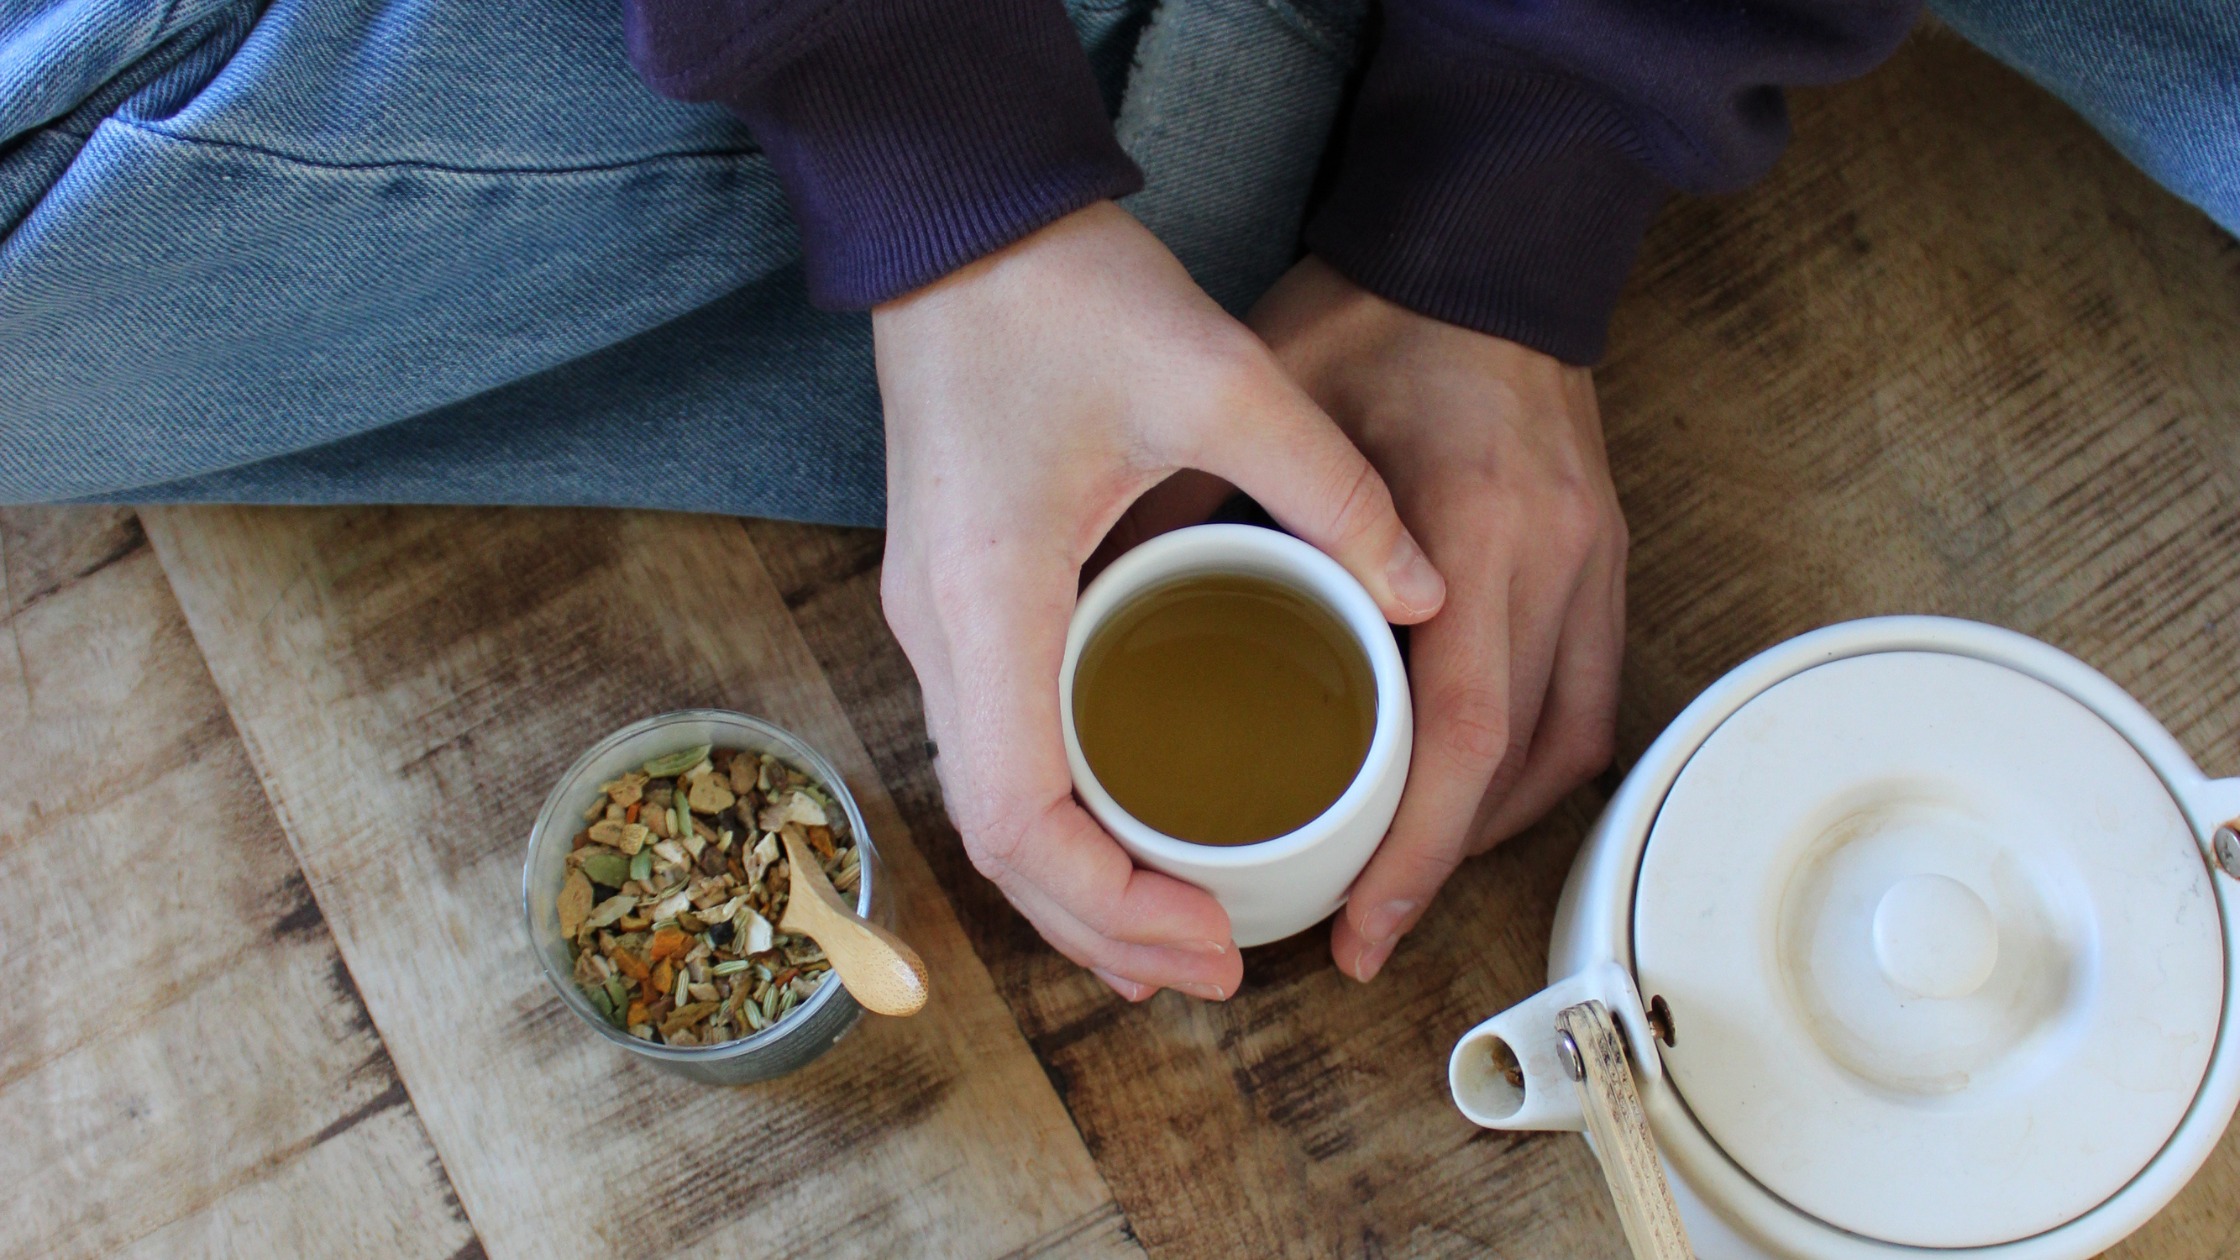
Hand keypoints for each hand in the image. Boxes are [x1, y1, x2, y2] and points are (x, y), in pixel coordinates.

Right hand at [873, 205, 1445, 1000]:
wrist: (958, 224)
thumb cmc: (1059, 292)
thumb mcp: (1215, 375)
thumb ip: (1330, 489)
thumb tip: (1427, 592)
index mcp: (990, 595)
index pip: (1019, 814)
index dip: (1109, 902)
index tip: (1204, 938)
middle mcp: (942, 629)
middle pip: (998, 841)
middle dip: (1101, 926)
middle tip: (1213, 971)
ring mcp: (934, 620)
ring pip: (989, 808)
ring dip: (1074, 887)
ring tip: (1174, 938)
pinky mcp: (954, 601)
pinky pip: (997, 751)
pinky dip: (1057, 821)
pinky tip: (1122, 840)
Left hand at [1249, 257, 1627, 981]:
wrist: (1481, 235)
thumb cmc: (1371, 311)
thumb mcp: (1266, 394)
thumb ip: (1200, 499)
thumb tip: (1106, 604)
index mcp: (1474, 522)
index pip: (1460, 730)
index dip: (1415, 849)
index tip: (1357, 926)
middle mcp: (1554, 555)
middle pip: (1522, 764)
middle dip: (1444, 868)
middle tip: (1363, 934)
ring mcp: (1594, 557)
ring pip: (1566, 746)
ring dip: (1491, 827)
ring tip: (1404, 878)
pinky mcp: (1604, 554)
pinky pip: (1588, 695)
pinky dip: (1531, 767)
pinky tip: (1467, 793)